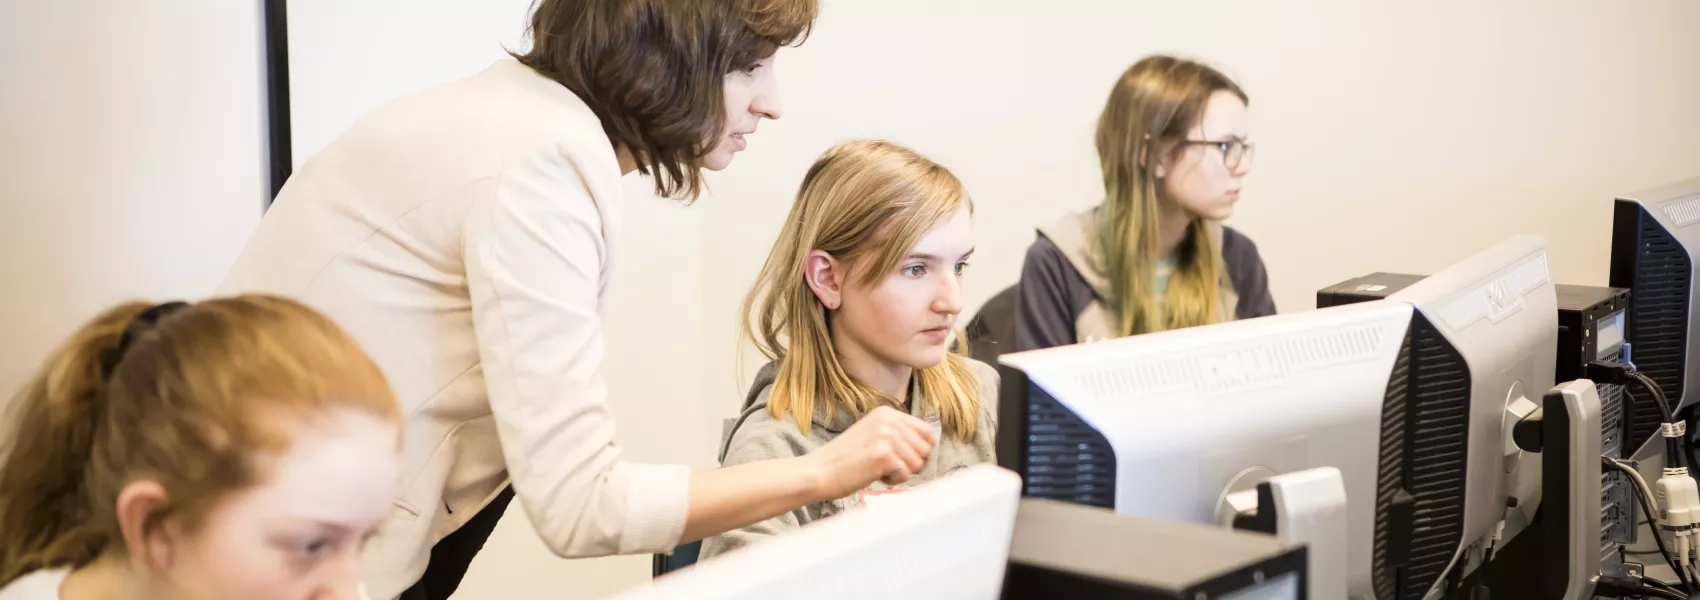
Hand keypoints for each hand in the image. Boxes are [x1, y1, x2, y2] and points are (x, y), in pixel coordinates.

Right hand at [802, 406, 935, 499]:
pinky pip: (906, 475)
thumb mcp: (873, 435)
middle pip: (926, 449)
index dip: (922, 451)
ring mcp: (886, 436)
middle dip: (913, 464)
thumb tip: (928, 446)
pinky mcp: (883, 455)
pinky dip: (893, 481)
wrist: (819, 471)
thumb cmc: (845, 460)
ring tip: (878, 470)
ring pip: (918, 464)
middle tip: (889, 467)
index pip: (926, 431)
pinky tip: (874, 475)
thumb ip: (897, 434)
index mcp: (887, 413)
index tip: (907, 461)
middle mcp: (889, 420)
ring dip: (902, 473)